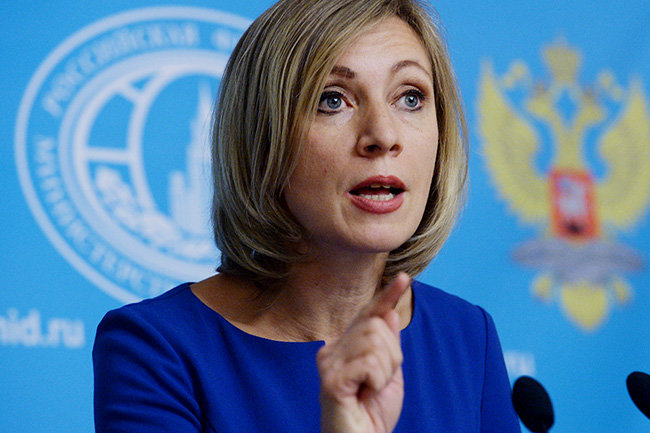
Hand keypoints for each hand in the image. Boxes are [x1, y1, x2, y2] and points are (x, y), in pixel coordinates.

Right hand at [317, 273, 409, 432]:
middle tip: (379, 383)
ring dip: (385, 371)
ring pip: (375, 342)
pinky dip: (377, 381)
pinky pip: (369, 363)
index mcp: (345, 346)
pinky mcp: (330, 379)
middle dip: (392, 355)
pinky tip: (364, 394)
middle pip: (376, 326)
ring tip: (370, 390)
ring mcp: (328, 363)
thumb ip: (387, 344)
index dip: (387, 296)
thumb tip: (388, 312)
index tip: (404, 278)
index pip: (368, 314)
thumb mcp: (389, 373)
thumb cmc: (373, 413)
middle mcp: (332, 349)